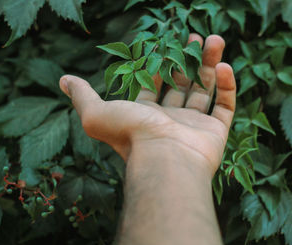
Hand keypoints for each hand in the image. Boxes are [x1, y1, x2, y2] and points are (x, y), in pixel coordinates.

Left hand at [59, 34, 235, 175]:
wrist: (166, 160)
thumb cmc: (131, 135)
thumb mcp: (96, 113)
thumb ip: (83, 95)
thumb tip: (63, 80)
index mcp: (145, 116)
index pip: (154, 84)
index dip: (159, 63)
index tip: (167, 42)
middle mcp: (170, 121)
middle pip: (182, 83)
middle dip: (189, 59)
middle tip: (196, 37)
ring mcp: (194, 126)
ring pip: (206, 90)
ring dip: (211, 64)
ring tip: (215, 39)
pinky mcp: (215, 132)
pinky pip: (225, 106)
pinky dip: (228, 86)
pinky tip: (225, 65)